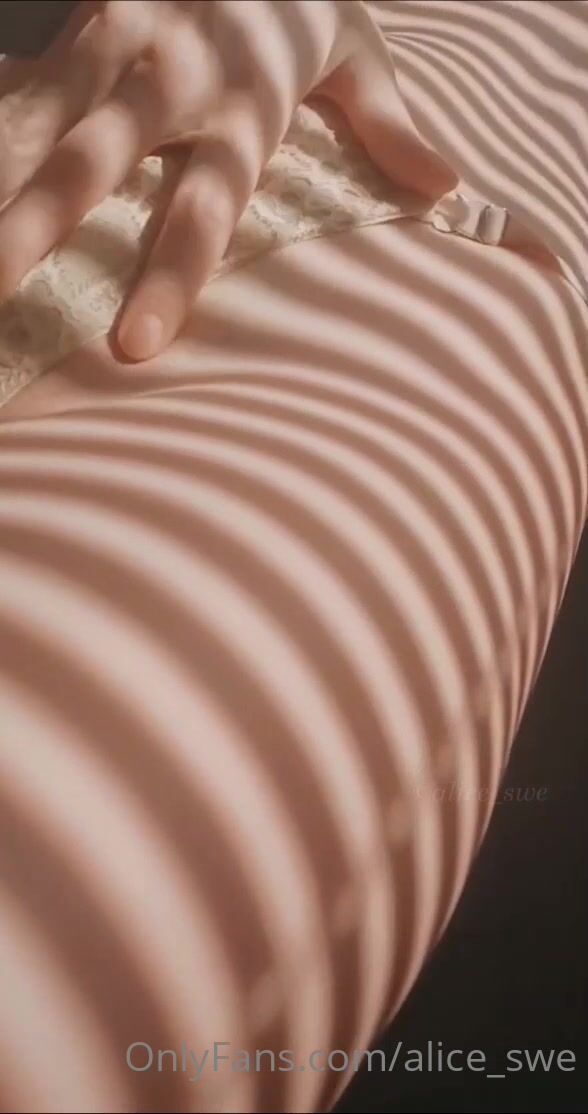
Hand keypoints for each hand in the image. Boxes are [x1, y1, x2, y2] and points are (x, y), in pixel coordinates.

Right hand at [0, 0, 456, 359]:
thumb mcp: (359, 51)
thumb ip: (392, 125)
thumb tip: (447, 187)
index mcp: (244, 106)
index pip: (203, 209)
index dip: (167, 278)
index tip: (132, 346)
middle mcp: (171, 80)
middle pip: (95, 165)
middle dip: (38, 227)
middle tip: (1, 290)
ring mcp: (118, 46)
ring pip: (43, 123)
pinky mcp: (86, 23)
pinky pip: (26, 88)